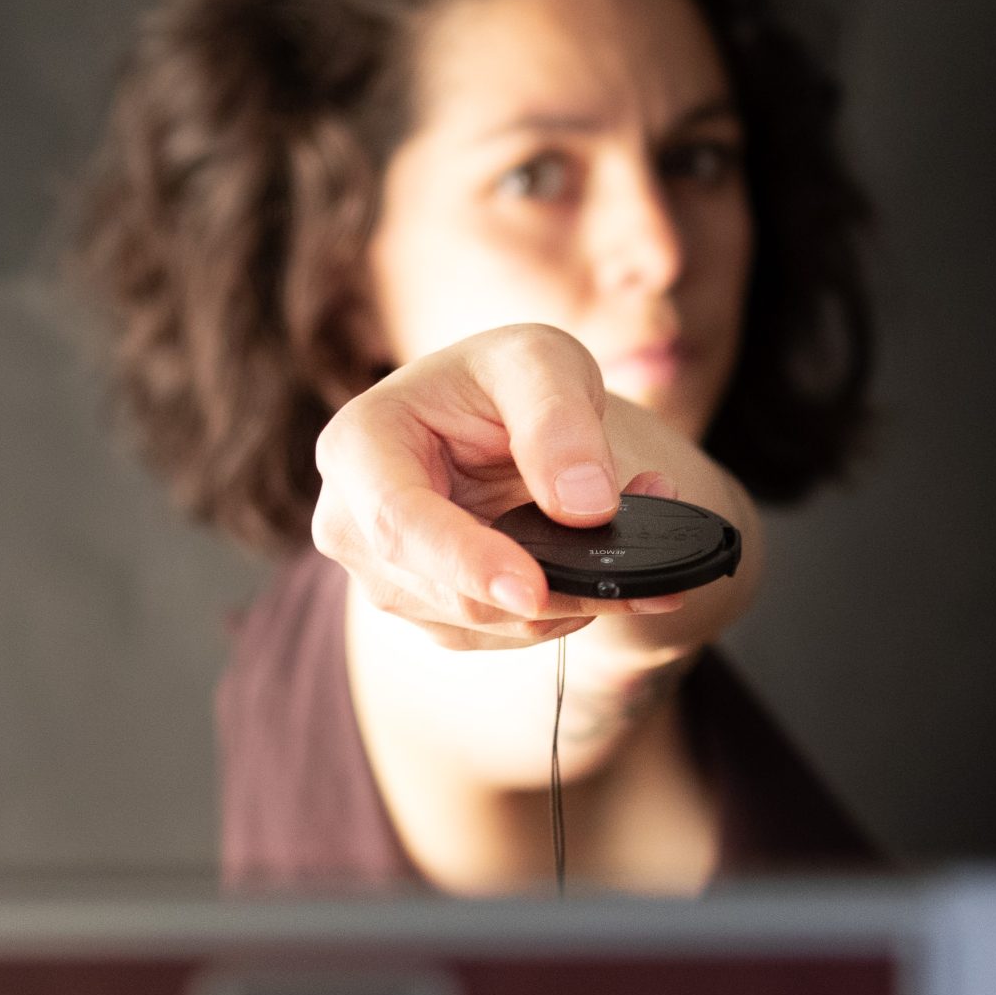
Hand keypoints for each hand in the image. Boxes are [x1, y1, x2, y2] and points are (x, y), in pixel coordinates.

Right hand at [312, 324, 686, 650]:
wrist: (495, 413)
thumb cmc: (503, 377)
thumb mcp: (540, 362)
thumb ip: (559, 423)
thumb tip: (586, 508)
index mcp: (359, 448)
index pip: (399, 524)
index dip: (466, 562)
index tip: (534, 590)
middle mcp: (352, 526)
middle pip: (449, 592)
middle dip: (553, 586)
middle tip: (643, 566)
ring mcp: (388, 580)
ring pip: (487, 624)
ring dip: (574, 594)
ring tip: (638, 530)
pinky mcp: (432, 612)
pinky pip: (507, 632)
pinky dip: (567, 605)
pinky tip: (603, 559)